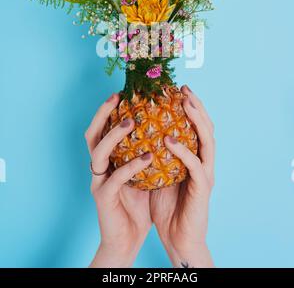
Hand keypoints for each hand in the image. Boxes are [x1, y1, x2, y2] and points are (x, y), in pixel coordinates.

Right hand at [85, 93, 152, 267]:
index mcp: (108, 160)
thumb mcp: (143, 173)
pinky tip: (147, 157)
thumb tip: (165, 127)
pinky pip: (115, 179)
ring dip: (113, 136)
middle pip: (91, 135)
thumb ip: (146, 151)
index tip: (123, 91)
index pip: (103, 129)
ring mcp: (99, 182)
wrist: (127, 240)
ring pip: (98, 153)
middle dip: (102, 114)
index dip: (109, 110)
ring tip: (130, 122)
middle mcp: (99, 168)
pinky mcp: (104, 199)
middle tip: (117, 97)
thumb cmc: (137, 204)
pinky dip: (130, 166)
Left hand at [150, 85, 214, 267]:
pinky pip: (194, 165)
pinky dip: (183, 150)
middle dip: (197, 106)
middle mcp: (204, 162)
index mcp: (195, 158)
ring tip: (185, 103)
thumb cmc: (167, 207)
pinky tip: (169, 139)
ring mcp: (206, 174)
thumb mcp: (160, 173)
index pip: (196, 127)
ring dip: (197, 120)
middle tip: (184, 88)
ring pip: (207, 141)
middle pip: (207, 127)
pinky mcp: (202, 188)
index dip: (190, 107)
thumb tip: (140, 131)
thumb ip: (158, 154)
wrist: (178, 238)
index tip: (177, 89)